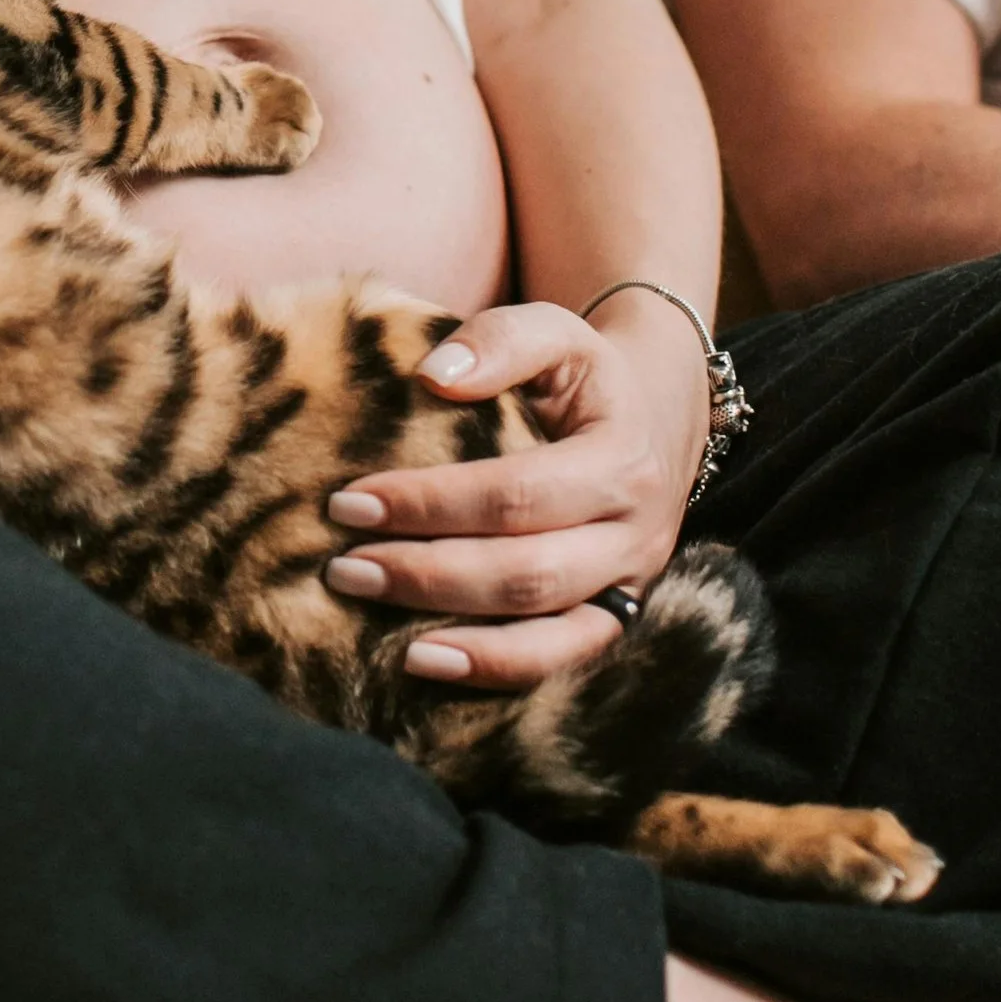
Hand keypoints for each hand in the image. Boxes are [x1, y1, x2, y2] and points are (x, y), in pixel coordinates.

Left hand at [320, 299, 708, 687]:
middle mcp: (636, 533)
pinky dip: (496, 669)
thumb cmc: (584, 376)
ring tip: (370, 617)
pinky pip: (561, 659)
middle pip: (527, 571)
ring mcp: (630, 584)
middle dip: (427, 574)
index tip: (348, 503)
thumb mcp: (557, 332)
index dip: (430, 504)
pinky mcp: (616, 617)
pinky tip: (424, 662)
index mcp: (621, 459)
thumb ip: (500, 340)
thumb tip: (432, 376)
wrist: (658, 415)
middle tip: (342, 568)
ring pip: (547, 629)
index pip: (515, 493)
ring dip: (456, 633)